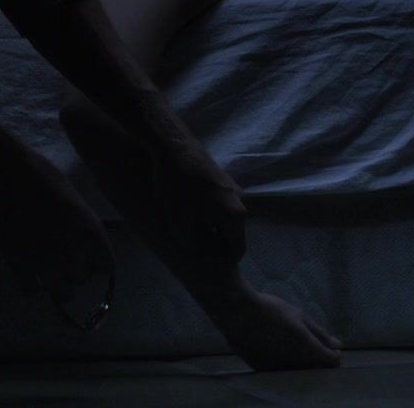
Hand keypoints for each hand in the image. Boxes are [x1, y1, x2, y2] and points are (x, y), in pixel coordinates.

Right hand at [0, 151, 114, 300]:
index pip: (106, 266)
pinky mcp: (18, 267)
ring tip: (47, 269)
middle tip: (60, 255)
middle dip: (73, 269)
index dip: (95, 261)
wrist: (1, 173)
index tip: (86, 256)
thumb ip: (80, 224)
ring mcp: (46, 263)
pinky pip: (32, 291)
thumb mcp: (72, 197)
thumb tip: (78, 240)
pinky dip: (31, 284)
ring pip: (62, 295)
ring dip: (57, 283)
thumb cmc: (37, 174)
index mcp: (91, 231)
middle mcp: (73, 252)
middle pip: (82, 278)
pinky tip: (27, 270)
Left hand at [149, 145, 247, 259]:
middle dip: (217, 242)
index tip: (209, 265)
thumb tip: (197, 251)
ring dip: (211, 224)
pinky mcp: (220, 176)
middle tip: (197, 249)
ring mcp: (231, 187)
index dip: (224, 261)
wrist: (173, 147)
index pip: (238, 249)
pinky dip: (208, 209)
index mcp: (235, 217)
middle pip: (233, 232)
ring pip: (224, 215)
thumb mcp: (181, 224)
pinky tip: (188, 207)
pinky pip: (219, 201)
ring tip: (190, 227)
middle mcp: (239, 201)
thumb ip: (194, 243)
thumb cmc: (178, 189)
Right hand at [209, 287, 343, 370]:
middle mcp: (295, 364)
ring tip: (295, 348)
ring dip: (302, 365)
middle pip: (316, 371)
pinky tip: (279, 351)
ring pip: (298, 374)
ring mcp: (278, 370)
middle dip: (319, 362)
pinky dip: (285, 366)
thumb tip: (338, 346)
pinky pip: (281, 374)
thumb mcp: (299, 316)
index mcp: (308, 349)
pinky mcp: (263, 371)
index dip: (334, 356)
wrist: (237, 313)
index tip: (330, 348)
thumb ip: (320, 333)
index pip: (332, 362)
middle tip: (314, 348)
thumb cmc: (271, 310)